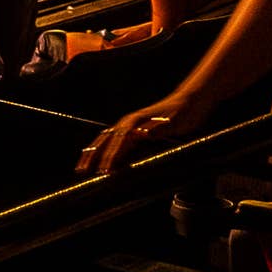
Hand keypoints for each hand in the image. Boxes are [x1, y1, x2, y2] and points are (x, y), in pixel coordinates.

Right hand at [78, 102, 197, 178]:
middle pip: (104, 140)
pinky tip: (99, 155)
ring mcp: (130, 124)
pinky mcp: (135, 127)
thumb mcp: (176, 122)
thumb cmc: (185, 112)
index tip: (103, 172)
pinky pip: (112, 139)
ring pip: (105, 139)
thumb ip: (158, 128)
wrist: (191, 100)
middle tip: (81, 171)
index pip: (118, 142)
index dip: (110, 157)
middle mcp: (129, 122)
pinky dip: (102, 148)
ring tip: (82, 166)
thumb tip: (140, 133)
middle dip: (92, 156)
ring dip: (92, 152)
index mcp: (136, 122)